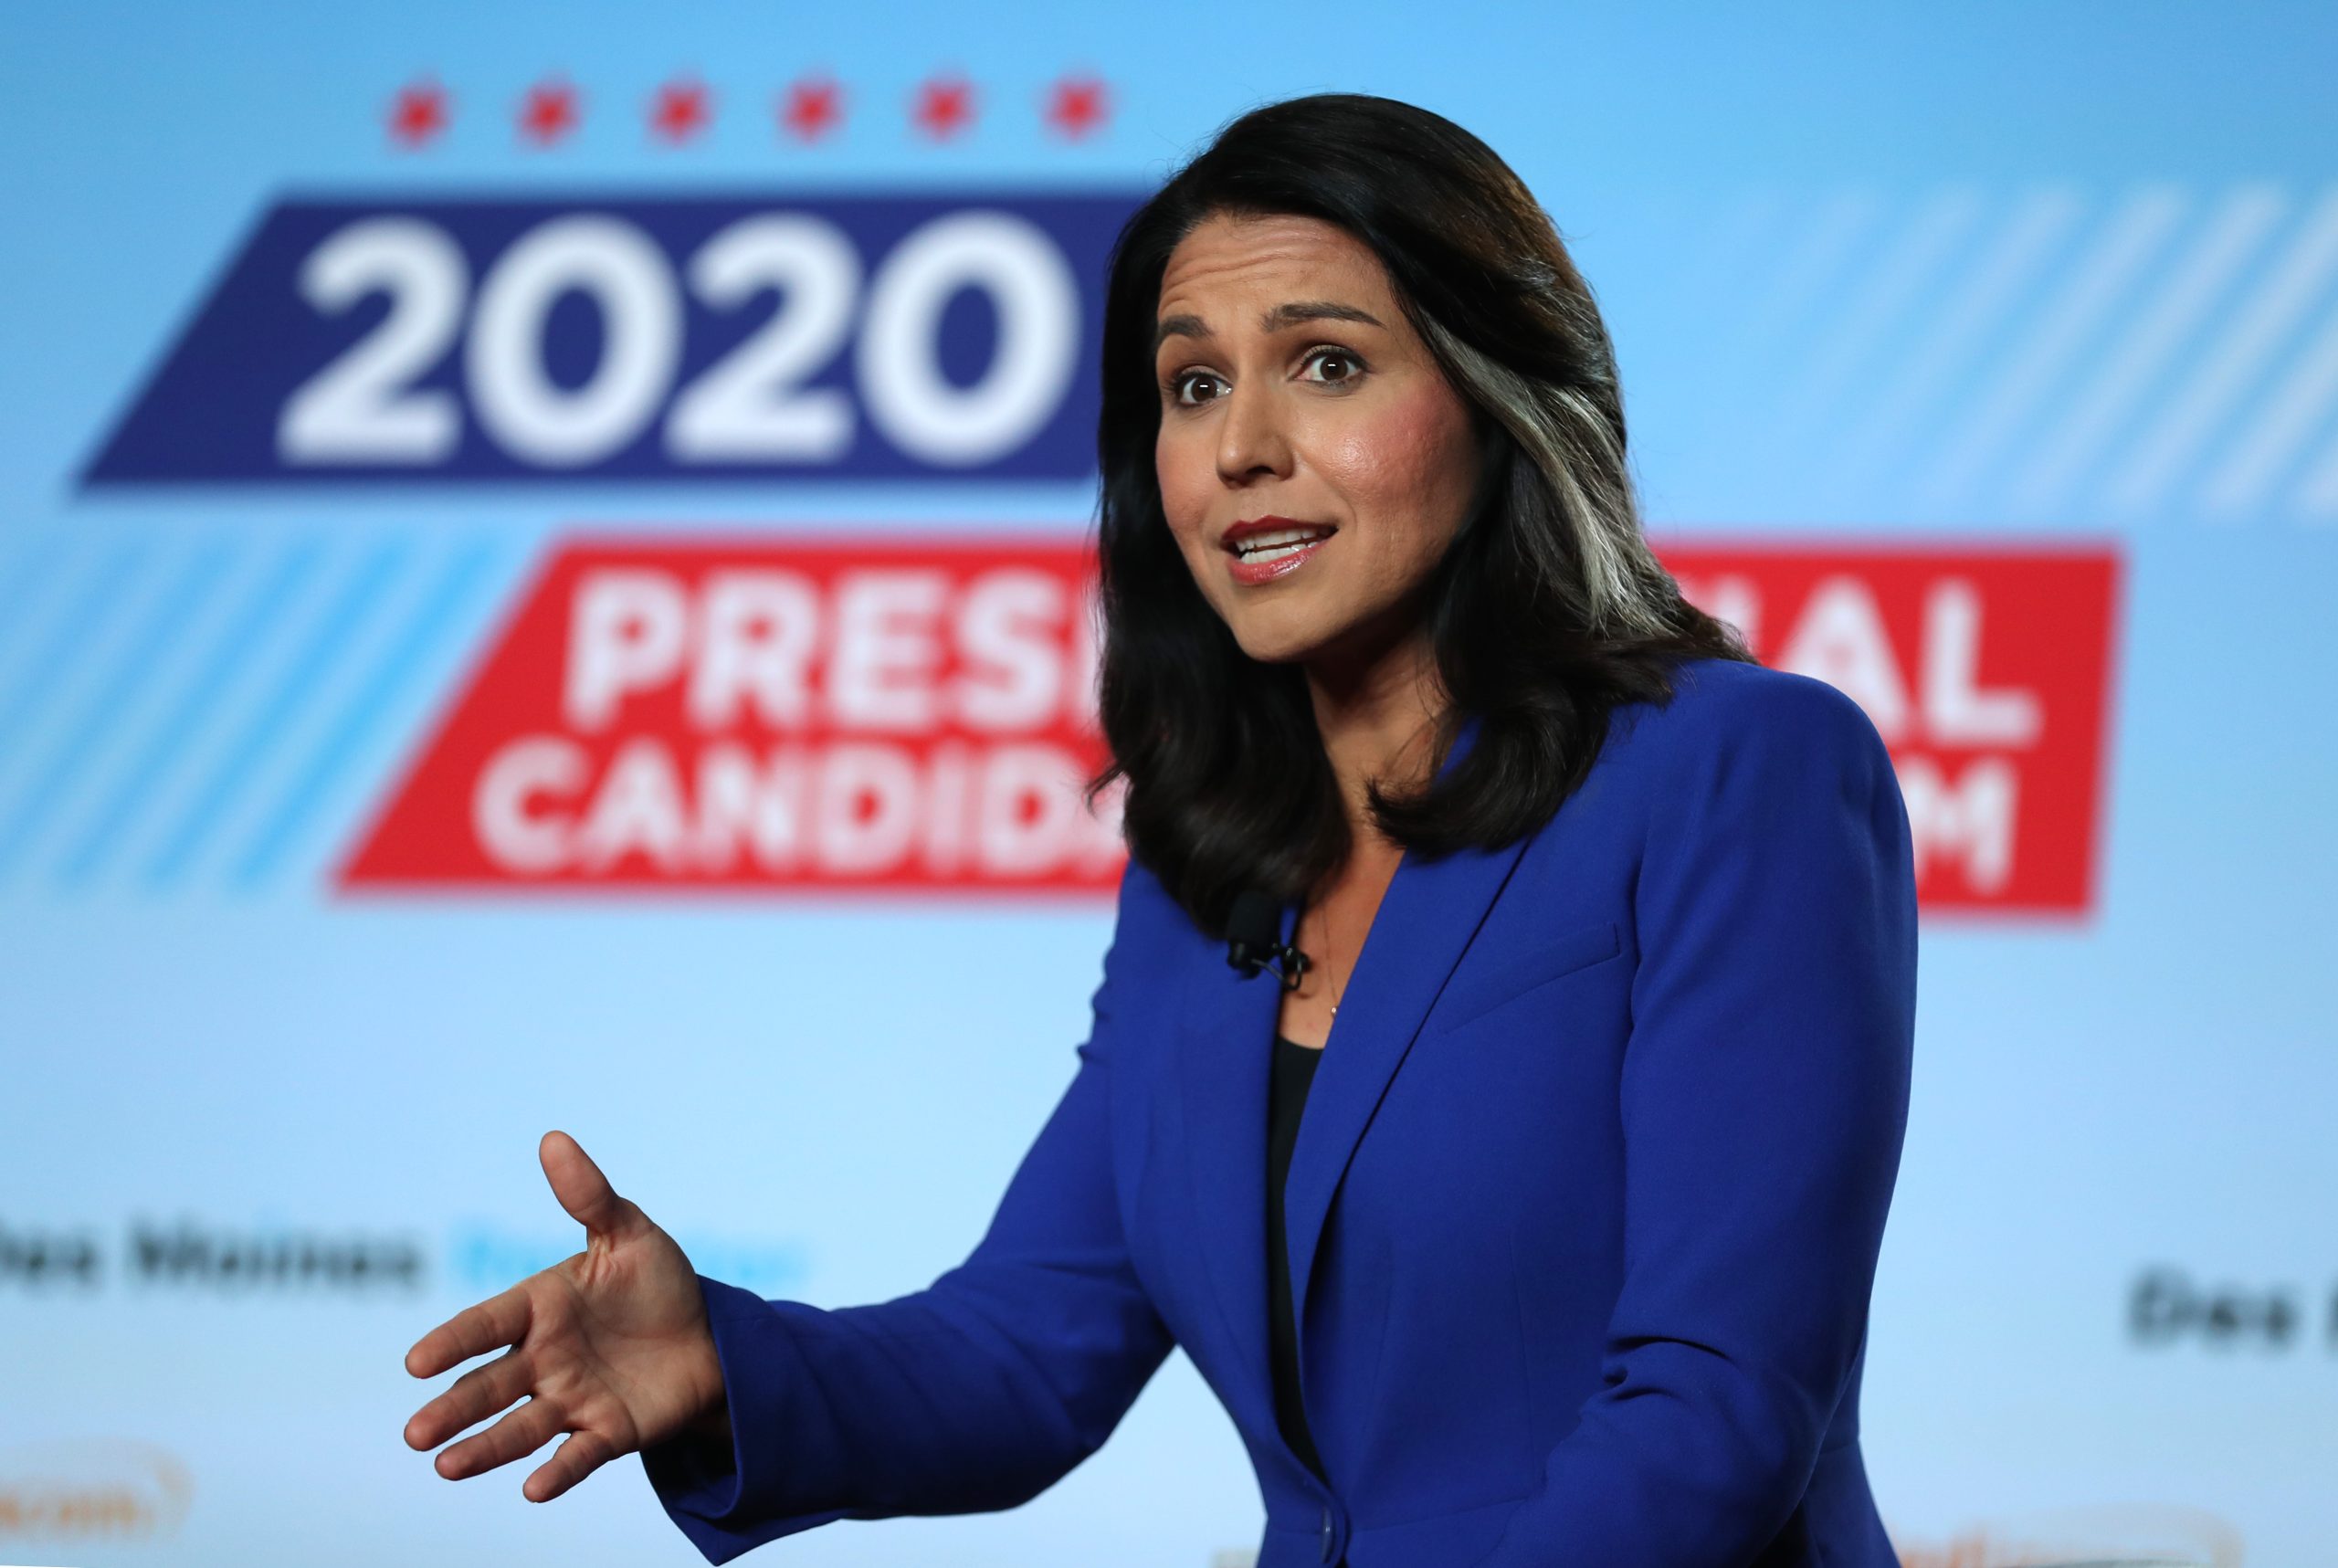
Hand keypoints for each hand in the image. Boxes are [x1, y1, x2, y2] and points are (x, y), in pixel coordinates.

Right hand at [403, 1130, 730, 1501]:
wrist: (710, 1336)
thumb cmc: (657, 1284)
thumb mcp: (630, 1233)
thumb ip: (590, 1196)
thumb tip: (553, 1138)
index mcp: (542, 1308)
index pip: (488, 1324)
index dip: (453, 1342)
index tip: (416, 1361)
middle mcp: (545, 1359)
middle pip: (490, 1385)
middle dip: (453, 1407)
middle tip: (414, 1433)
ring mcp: (572, 1399)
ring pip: (520, 1427)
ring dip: (485, 1448)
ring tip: (446, 1467)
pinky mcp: (608, 1432)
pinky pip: (578, 1455)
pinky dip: (556, 1472)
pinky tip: (533, 1489)